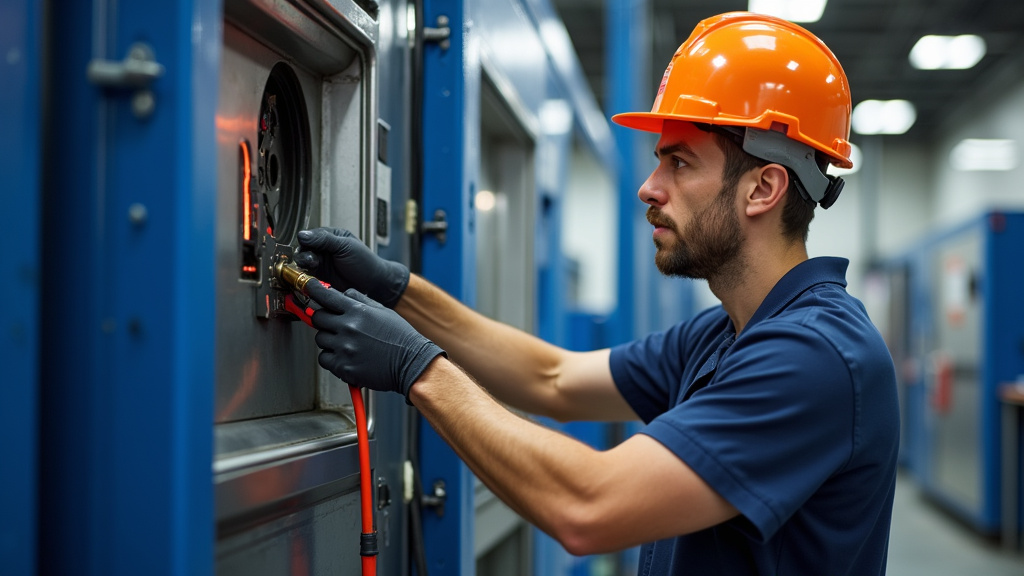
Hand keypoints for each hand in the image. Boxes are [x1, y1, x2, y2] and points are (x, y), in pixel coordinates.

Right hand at [295, 227, 409, 307]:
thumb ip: (324, 239)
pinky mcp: (319, 279)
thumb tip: (303, 234)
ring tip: (313, 268)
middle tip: (311, 260)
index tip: (307, 247)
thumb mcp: (345, 246)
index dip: (306, 242)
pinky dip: (305, 278)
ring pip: (303, 264)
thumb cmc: (365, 262)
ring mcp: (320, 265)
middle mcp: (322, 250)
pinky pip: (306, 277)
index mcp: (329, 237)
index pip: (309, 236)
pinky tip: (310, 278)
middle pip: (303, 250)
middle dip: (305, 255)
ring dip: (304, 267)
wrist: (374, 284)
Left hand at [305, 281, 443, 399]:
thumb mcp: (382, 310)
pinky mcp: (343, 367)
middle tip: (334, 324)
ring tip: (347, 343)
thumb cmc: (400, 337)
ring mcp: (344, 348)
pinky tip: (346, 356)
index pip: (325, 296)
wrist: (411, 363)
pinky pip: (324, 359)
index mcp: (358, 311)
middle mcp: (348, 328)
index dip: (312, 290)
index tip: (307, 287)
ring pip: (320, 339)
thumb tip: (341, 293)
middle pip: (317, 318)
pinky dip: (331, 358)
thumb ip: (359, 299)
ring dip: (329, 340)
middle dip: (323, 319)